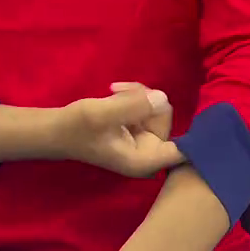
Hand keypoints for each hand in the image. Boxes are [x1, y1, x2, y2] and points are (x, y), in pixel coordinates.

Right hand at [55, 84, 182, 177]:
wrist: (56, 129)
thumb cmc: (76, 127)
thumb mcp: (102, 114)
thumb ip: (132, 107)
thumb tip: (161, 98)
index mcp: (145, 160)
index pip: (184, 151)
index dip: (194, 134)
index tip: (192, 114)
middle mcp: (150, 154)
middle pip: (165, 117)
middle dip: (146, 99)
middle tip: (120, 90)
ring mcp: (144, 141)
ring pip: (156, 107)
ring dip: (137, 94)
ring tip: (114, 91)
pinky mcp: (138, 130)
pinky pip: (148, 106)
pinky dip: (134, 96)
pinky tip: (116, 93)